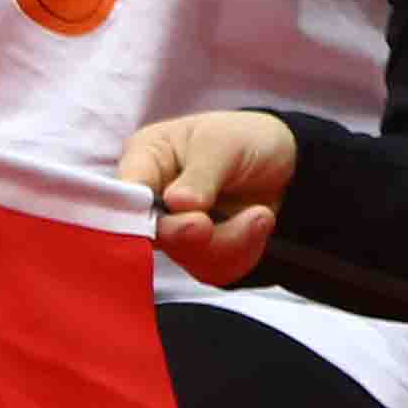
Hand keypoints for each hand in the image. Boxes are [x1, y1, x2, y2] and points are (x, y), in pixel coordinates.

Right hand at [119, 111, 297, 287]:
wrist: (285, 161)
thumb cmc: (242, 139)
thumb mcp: (223, 144)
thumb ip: (199, 175)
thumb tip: (175, 204)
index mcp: (144, 160)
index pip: (122, 196)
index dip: (138, 214)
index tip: (172, 215)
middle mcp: (151, 199)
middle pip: (152, 236)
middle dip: (189, 233)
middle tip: (209, 223)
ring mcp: (175, 229)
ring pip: (188, 257)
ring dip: (230, 240)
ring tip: (259, 214)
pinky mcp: (201, 252)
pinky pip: (215, 268)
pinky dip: (244, 249)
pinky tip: (259, 221)